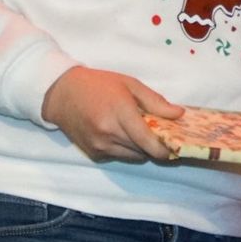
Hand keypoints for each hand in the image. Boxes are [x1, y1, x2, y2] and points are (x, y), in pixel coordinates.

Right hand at [41, 66, 182, 162]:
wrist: (62, 94)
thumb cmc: (98, 85)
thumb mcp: (130, 84)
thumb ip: (155, 101)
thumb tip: (179, 114)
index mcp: (120, 113)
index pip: (148, 141)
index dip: (165, 150)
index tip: (176, 148)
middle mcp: (109, 133)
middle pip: (143, 151)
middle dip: (155, 146)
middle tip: (161, 135)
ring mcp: (100, 146)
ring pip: (133, 157)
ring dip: (141, 149)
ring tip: (139, 132)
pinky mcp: (94, 154)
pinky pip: (119, 156)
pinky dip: (126, 149)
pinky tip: (120, 134)